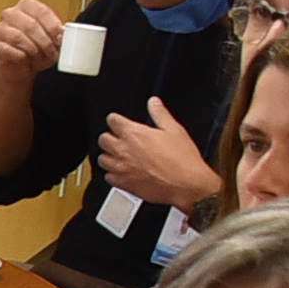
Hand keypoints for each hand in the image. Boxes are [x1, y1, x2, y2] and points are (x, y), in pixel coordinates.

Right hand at [0, 0, 68, 87]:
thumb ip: (57, 32)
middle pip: (30, 25)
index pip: (41, 11)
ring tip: (41, 57)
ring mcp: (2, 29)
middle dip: (45, 41)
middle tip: (53, 52)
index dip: (52, 26)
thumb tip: (64, 35)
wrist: (20, 66)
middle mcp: (12, 14)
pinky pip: (12, 50)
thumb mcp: (50, 37)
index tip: (60, 38)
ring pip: (20, 38)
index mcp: (27, 5)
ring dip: (34, 50)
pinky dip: (24, 57)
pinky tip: (28, 59)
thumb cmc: (36, 48)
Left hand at [91, 104, 221, 211]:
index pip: (112, 120)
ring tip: (119, 156)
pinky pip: (108, 177)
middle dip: (110, 137)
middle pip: (103, 139)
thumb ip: (160, 114)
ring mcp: (121, 168)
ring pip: (102, 159)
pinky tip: (122, 172)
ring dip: (109, 156)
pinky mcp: (123, 184)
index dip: (116, 120)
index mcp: (134, 134)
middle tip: (119, 139)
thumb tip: (153, 103)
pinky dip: (113, 174)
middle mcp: (123, 150)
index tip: (119, 122)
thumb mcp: (174, 130)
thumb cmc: (182, 160)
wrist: (186, 185)